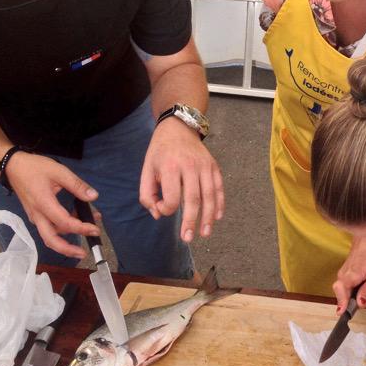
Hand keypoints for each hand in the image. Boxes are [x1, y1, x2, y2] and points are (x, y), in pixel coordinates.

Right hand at [5, 151, 101, 258]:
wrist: (12, 167)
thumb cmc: (34, 168)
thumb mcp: (59, 171)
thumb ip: (76, 185)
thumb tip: (93, 196)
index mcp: (44, 204)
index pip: (64, 223)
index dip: (81, 228)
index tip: (95, 229)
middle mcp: (38, 216)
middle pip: (51, 240)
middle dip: (68, 250)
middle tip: (83, 253)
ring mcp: (35, 217)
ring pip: (49, 236)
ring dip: (66, 240)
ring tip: (86, 231)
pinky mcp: (35, 215)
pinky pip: (48, 228)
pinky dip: (62, 230)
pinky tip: (75, 222)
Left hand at [139, 118, 224, 241]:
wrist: (179, 127)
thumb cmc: (160, 152)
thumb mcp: (146, 169)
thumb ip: (147, 194)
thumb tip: (158, 214)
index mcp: (170, 167)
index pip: (171, 198)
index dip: (166, 209)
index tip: (161, 209)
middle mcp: (190, 166)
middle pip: (193, 199)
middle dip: (191, 221)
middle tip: (187, 238)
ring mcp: (204, 166)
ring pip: (209, 196)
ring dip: (208, 217)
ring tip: (205, 233)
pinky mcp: (213, 166)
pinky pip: (219, 187)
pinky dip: (219, 203)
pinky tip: (217, 217)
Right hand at [332, 237, 365, 312]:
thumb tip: (360, 304)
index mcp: (351, 276)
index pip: (342, 294)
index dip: (343, 304)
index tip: (341, 314)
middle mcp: (342, 276)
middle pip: (345, 296)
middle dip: (359, 301)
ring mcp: (342, 275)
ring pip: (348, 293)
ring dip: (361, 294)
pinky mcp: (344, 274)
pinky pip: (349, 288)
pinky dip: (359, 289)